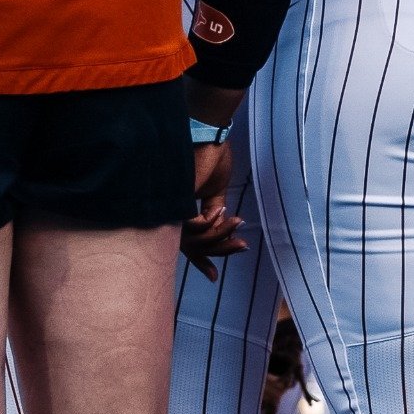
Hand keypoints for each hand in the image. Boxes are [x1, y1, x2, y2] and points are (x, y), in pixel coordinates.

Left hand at [183, 137, 246, 269]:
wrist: (209, 136)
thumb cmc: (210, 156)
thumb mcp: (215, 190)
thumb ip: (213, 210)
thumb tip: (218, 229)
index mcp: (180, 209)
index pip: (186, 242)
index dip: (200, 261)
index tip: (213, 276)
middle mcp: (171, 211)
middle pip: (190, 246)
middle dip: (217, 252)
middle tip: (243, 247)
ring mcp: (170, 205)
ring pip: (192, 239)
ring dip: (218, 234)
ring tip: (237, 221)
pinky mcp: (175, 199)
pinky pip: (191, 226)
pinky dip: (209, 224)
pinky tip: (220, 213)